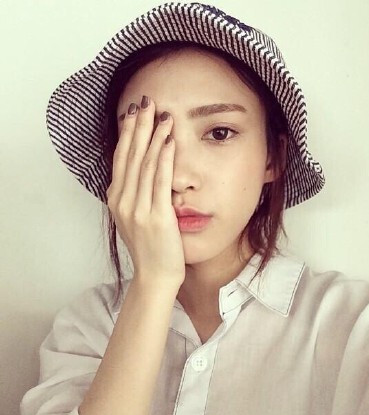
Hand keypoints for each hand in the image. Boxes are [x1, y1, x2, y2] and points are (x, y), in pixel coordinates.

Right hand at [106, 96, 184, 289]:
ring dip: (153, 137)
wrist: (155, 275)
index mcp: (117, 199)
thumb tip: (139, 172)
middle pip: (131, 156)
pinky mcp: (156, 216)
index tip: (133, 112)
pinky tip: (169, 140)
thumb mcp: (134, 218)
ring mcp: (138, 209)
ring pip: (145, 164)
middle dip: (138, 127)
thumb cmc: (150, 247)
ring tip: (161, 114)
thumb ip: (134, 194)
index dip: (127, 134)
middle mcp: (123, 201)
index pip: (121, 158)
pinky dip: (164, 158)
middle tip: (146, 102)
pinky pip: (160, 181)